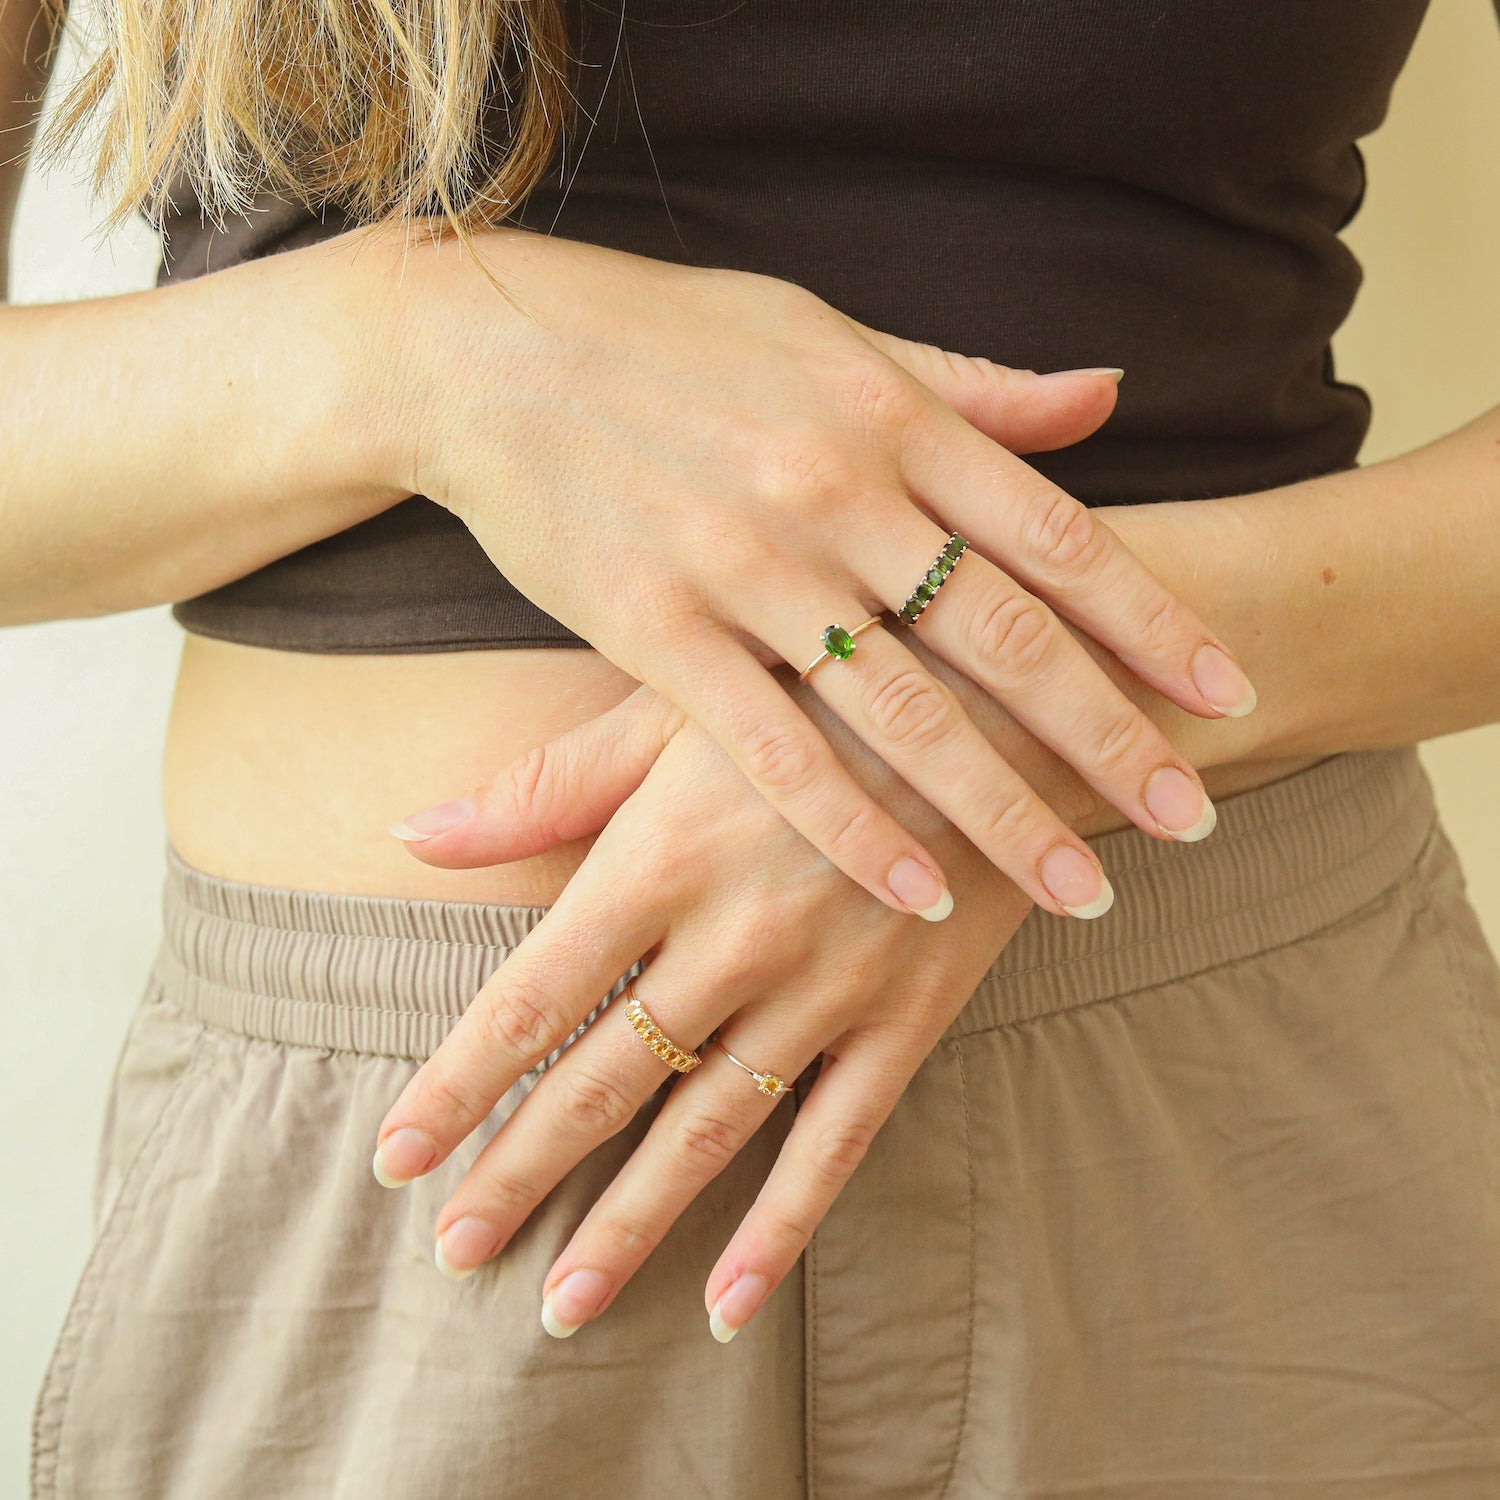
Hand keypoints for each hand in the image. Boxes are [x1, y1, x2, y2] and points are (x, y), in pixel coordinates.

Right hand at [361, 224, 1252, 921]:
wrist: (491, 354)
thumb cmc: (672, 340)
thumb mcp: (831, 334)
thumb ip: (969, 385)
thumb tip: (1104, 400)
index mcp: (888, 414)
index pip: (1052, 532)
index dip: (1149, 620)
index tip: (1226, 694)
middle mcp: (834, 491)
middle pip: (1000, 638)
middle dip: (1108, 738)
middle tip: (1191, 821)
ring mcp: (745, 564)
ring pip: (902, 713)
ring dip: (1002, 811)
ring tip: (1084, 889)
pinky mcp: (658, 631)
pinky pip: (773, 749)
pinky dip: (851, 827)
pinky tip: (918, 896)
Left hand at [373, 654, 1109, 1338]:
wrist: (994, 694)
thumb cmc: (811, 690)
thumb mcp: (675, 710)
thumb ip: (545, 785)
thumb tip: (412, 836)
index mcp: (659, 856)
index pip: (531, 999)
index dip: (456, 1086)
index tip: (395, 1160)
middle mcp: (731, 938)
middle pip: (601, 1083)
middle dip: (518, 1173)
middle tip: (452, 1251)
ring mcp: (825, 987)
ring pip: (705, 1133)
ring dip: (627, 1225)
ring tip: (560, 1305)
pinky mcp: (905, 1016)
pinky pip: (835, 1142)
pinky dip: (781, 1228)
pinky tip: (728, 1304)